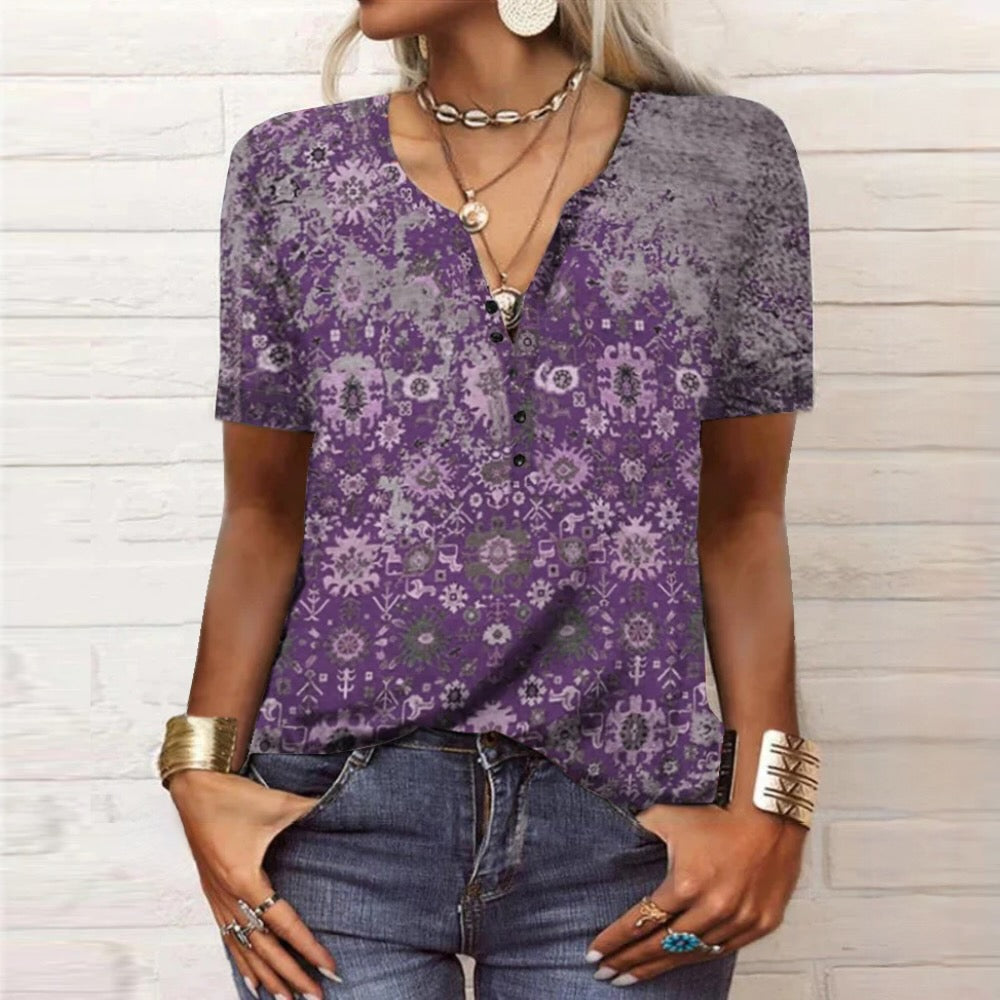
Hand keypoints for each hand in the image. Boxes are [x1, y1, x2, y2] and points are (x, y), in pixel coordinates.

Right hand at [168, 768, 342, 998]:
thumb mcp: (279, 803)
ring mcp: (217, 898)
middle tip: (316, 997)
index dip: (308, 948)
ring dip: (268, 975)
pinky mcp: (211, 893)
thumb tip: (345, 802)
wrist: (193, 786)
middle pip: (264, 947)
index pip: (284, 923)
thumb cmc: (234, 795)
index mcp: (246, 878)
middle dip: (291, 975)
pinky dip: (242, 962)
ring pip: (244, 948)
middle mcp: (229, 896)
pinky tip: (253, 982)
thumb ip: (314, 808)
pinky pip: (227, 938)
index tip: (330, 967)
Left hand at [584, 801, 806, 985]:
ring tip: (633, 976)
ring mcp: (739, 920)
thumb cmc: (721, 814)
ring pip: (691, 954)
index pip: (641, 922)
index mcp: (686, 884)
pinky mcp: (760, 924)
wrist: (771, 814)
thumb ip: (639, 828)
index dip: (615, 940)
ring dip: (660, 967)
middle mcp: (712, 908)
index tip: (594, 954)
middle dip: (629, 961)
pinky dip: (697, 957)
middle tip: (606, 972)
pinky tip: (677, 963)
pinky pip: (722, 950)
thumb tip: (615, 830)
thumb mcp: (668, 816)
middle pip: (661, 946)